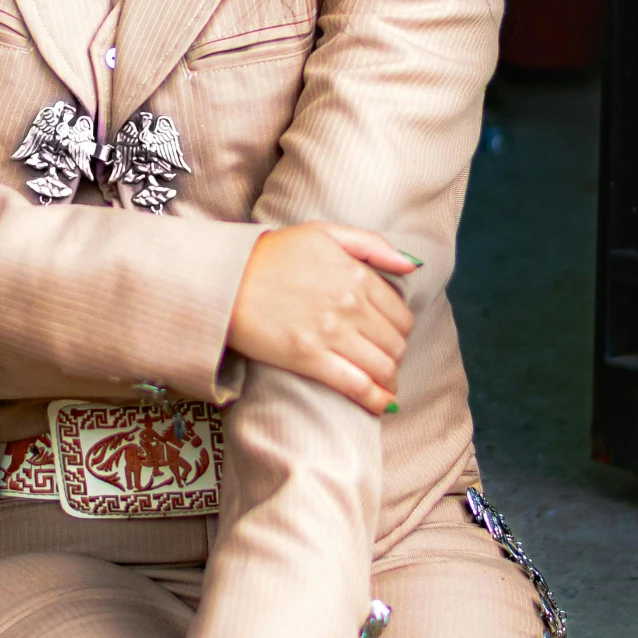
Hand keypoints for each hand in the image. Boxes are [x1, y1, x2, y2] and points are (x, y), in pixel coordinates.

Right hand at [227, 222, 418, 414]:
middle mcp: (349, 305)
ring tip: (384, 384)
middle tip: (385, 360)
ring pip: (381, 366)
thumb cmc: (272, 253)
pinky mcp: (309, 359)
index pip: (401, 314)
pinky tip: (382, 405)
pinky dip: (375, 399)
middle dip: (396, 355)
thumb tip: (412, 266)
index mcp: (356, 274)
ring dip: (389, 379)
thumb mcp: (324, 232)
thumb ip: (372, 245)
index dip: (401, 330)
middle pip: (395, 343)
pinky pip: (356, 385)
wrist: (225, 278)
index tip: (392, 336)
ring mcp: (330, 333)